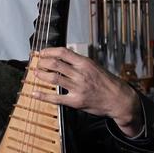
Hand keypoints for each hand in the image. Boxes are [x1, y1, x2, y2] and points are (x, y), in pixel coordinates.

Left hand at [29, 47, 143, 136]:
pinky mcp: (76, 101)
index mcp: (85, 63)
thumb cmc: (107, 83)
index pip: (63, 52)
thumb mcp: (95, 67)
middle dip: (42, 62)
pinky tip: (35, 93)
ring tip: (36, 73)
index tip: (42, 52)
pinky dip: (43, 95)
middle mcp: (80, 74)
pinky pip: (56, 98)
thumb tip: (63, 57)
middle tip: (37, 63)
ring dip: (41, 75)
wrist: (119, 99)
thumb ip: (79, 63)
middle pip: (55, 64)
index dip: (49, 51)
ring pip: (54, 78)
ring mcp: (78, 88)